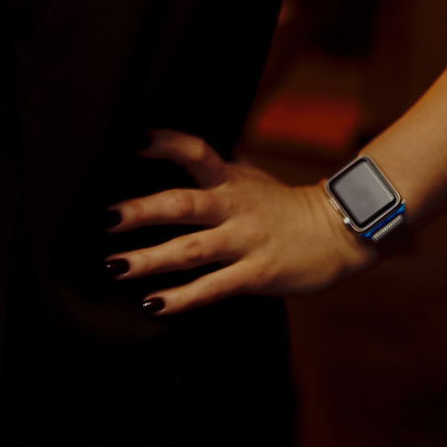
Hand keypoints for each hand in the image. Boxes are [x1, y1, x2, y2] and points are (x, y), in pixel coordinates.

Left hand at [104, 128, 374, 314]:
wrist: (340, 233)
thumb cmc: (284, 204)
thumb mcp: (250, 176)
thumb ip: (216, 166)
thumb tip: (179, 150)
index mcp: (231, 179)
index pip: (198, 151)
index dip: (169, 144)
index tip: (137, 141)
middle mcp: (235, 207)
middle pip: (184, 203)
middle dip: (143, 211)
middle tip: (106, 218)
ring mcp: (245, 242)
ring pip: (191, 250)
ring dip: (149, 259)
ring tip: (114, 267)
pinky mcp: (256, 275)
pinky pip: (212, 288)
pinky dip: (181, 298)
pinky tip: (152, 304)